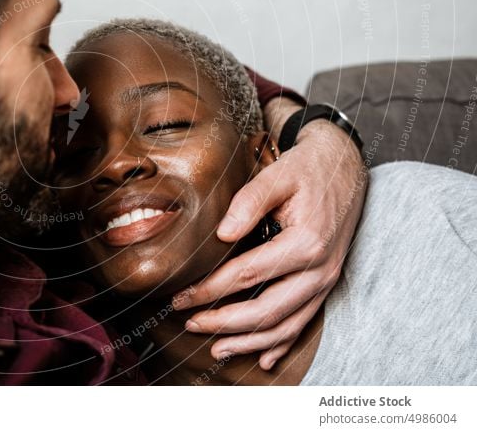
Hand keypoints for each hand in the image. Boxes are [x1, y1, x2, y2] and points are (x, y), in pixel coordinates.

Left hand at [174, 116, 367, 369]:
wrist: (344, 166)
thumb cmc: (307, 170)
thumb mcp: (277, 175)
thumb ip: (248, 201)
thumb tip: (222, 234)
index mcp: (306, 242)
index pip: (248, 275)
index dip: (211, 289)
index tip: (182, 296)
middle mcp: (320, 270)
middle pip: (267, 311)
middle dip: (224, 323)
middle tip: (191, 323)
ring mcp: (326, 281)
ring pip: (286, 326)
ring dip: (250, 342)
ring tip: (217, 349)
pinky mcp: (327, 284)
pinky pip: (305, 323)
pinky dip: (283, 345)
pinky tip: (262, 359)